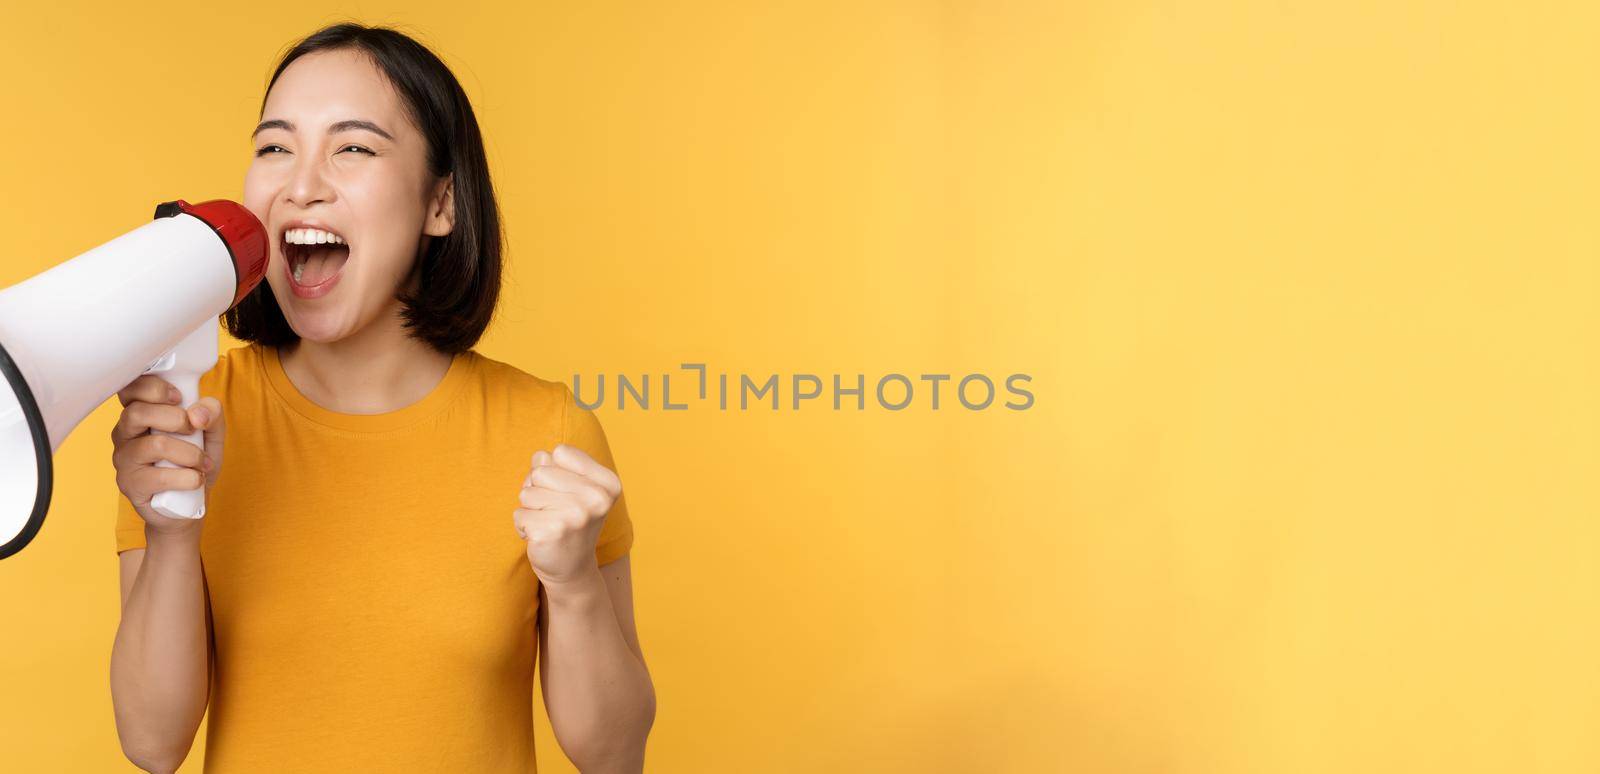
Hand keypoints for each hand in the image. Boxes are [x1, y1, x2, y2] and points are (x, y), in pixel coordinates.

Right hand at [110, 374, 225, 535]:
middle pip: (137, 413)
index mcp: (140, 414)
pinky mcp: (130, 485)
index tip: (178, 396)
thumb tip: (197, 414)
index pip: (129, 389)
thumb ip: (211, 413)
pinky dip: (187, 477)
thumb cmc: (194, 461)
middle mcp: (125, 434)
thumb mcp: (211, 433)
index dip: (153, 387)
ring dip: (190, 453)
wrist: (190, 504)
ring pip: (155, 445)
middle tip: (194, 430)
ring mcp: (124, 460)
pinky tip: (195, 480)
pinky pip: (159, 477)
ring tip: (202, 463)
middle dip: (176, 418)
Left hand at [514, 443, 622, 584]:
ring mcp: (575, 516)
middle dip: (539, 489)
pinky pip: (519, 514)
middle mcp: (596, 498)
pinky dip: (523, 526)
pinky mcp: (552, 532)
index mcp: (608, 483)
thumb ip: (555, 464)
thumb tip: (539, 457)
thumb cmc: (569, 520)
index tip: (565, 492)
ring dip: (531, 509)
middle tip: (554, 511)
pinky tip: (541, 537)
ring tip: (549, 524)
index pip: (560, 452)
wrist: (573, 569)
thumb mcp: (572, 487)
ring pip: (526, 492)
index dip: (554, 470)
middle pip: (540, 471)